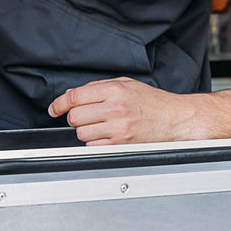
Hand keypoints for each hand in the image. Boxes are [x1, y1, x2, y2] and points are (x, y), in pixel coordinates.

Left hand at [48, 78, 205, 145]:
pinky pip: (93, 147)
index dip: (59, 103)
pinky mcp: (121, 144)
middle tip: (86, 117)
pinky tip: (108, 136)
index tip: (54, 108)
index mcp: (114, 90)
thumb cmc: (153, 102)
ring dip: (86, 131)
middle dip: (76, 118)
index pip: (75, 96)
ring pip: (81, 134)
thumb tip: (73, 95)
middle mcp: (115, 108)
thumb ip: (98, 87)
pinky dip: (96, 143)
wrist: (176, 119)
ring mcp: (118, 128)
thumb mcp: (126, 84)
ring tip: (101, 126)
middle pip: (75, 116)